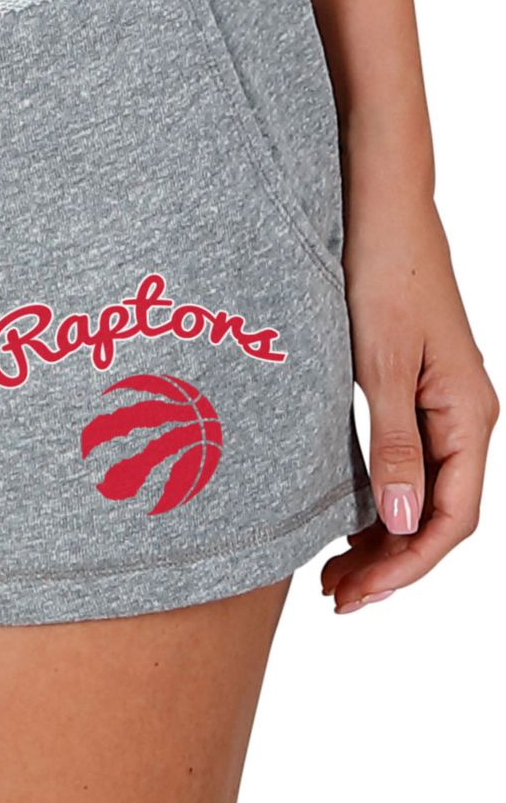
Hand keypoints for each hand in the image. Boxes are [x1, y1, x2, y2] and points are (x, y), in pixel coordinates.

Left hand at [322, 191, 495, 612]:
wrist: (381, 204)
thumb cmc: (383, 269)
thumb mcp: (379, 359)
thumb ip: (391, 442)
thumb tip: (399, 519)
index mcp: (469, 414)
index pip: (451, 519)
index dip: (405, 566)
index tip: (355, 596)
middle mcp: (465, 416)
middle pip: (439, 515)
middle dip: (391, 563)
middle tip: (334, 597)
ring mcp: (442, 403)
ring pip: (423, 494)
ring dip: (383, 537)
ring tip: (333, 574)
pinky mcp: (416, 388)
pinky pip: (408, 463)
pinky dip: (379, 498)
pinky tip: (344, 518)